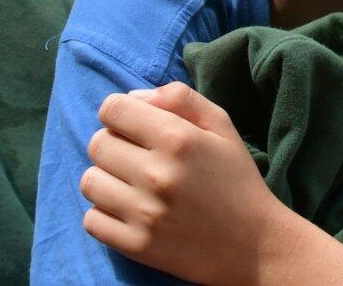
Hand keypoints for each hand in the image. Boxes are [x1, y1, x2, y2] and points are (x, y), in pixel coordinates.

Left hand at [80, 83, 283, 284]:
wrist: (252, 246)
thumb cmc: (235, 179)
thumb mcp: (221, 125)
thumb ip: (179, 97)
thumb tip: (133, 97)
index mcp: (176, 138)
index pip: (112, 109)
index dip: (119, 112)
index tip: (132, 125)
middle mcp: (156, 174)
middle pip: (97, 144)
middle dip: (113, 143)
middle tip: (136, 156)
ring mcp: (143, 213)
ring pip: (89, 181)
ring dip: (106, 179)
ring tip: (131, 184)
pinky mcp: (136, 246)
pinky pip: (90, 220)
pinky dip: (104, 213)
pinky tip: (128, 210)